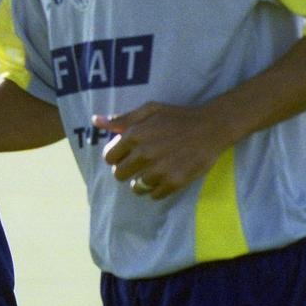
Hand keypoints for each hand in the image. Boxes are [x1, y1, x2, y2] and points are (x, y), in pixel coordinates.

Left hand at [93, 102, 230, 199]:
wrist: (210, 127)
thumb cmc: (177, 116)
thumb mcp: (148, 110)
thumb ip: (121, 119)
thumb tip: (95, 121)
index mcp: (134, 135)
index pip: (109, 157)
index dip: (116, 157)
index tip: (125, 155)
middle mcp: (143, 154)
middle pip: (119, 175)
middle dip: (125, 171)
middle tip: (136, 166)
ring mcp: (159, 169)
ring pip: (136, 187)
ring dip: (140, 182)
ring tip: (150, 173)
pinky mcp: (175, 182)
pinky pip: (154, 195)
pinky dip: (155, 190)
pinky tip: (162, 180)